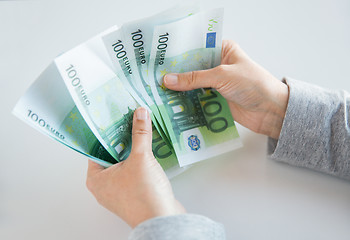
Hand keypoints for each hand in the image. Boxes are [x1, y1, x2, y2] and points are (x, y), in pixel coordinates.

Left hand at [86, 107, 185, 227]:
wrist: (162, 220)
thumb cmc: (144, 195)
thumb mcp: (141, 158)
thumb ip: (140, 134)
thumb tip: (140, 113)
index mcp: (96, 179)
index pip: (96, 148)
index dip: (107, 132)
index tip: (115, 118)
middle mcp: (105, 186)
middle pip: (112, 155)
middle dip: (123, 139)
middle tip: (130, 121)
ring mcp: (119, 192)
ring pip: (125, 164)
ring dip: (134, 150)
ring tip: (141, 132)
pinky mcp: (134, 194)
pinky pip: (134, 172)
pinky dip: (141, 162)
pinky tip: (150, 151)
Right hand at [164, 40, 288, 138]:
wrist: (272, 111)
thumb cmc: (254, 85)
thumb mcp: (222, 76)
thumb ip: (194, 78)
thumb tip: (168, 80)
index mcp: (223, 50)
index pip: (196, 48)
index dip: (179, 53)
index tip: (160, 59)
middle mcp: (218, 65)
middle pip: (192, 67)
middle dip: (176, 73)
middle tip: (155, 76)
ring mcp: (217, 83)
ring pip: (193, 84)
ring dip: (180, 89)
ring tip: (159, 91)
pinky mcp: (216, 99)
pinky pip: (198, 99)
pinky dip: (187, 101)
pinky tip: (173, 103)